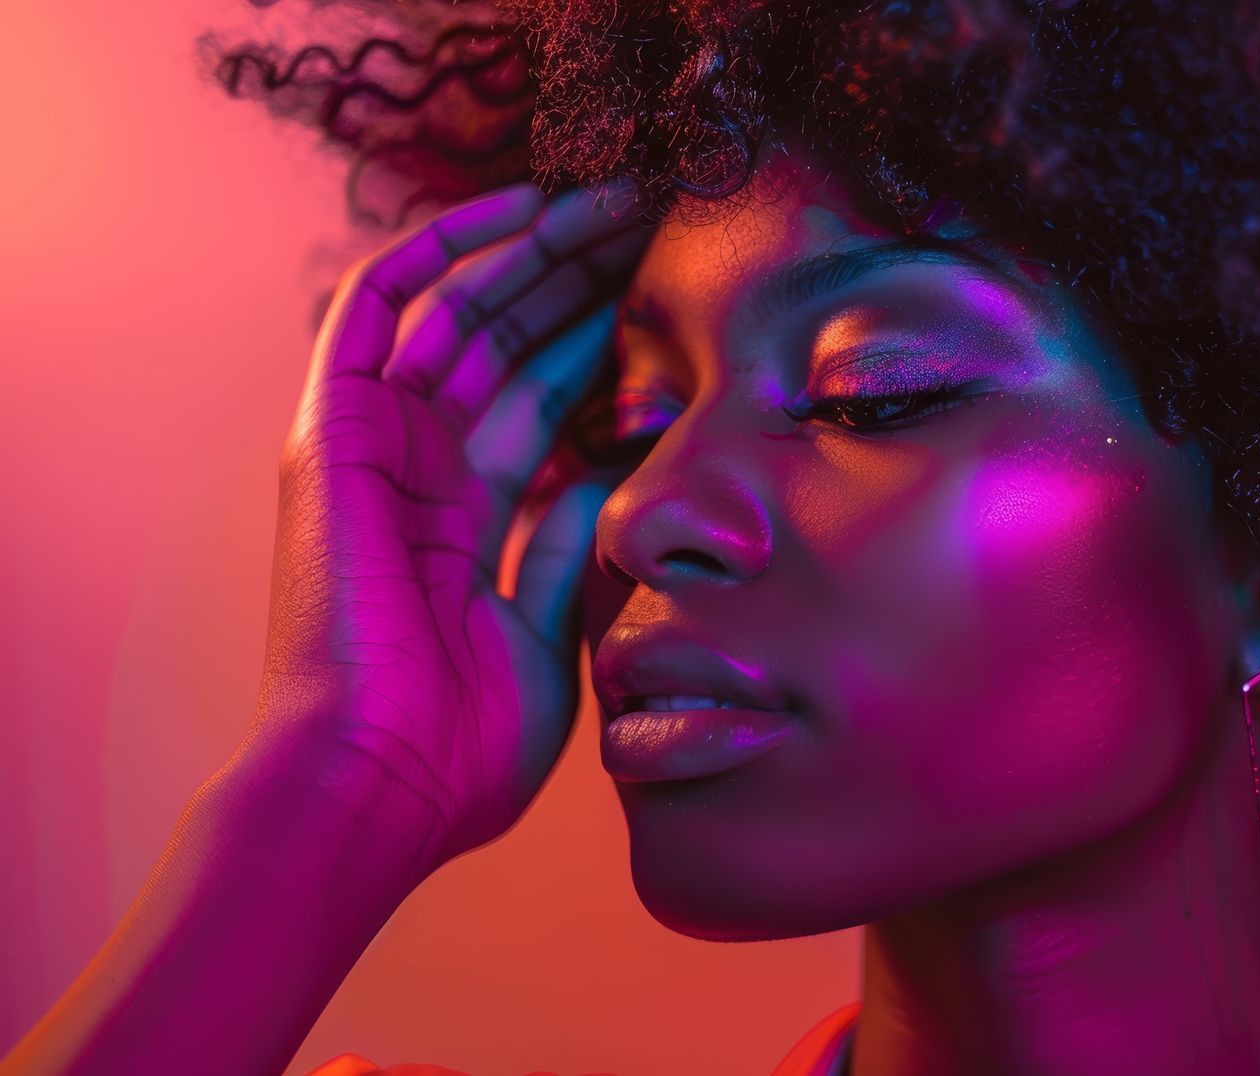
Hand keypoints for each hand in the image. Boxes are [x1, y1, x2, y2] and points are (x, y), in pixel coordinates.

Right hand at [238, 183, 648, 876]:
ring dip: (531, 247)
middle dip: (577, 273)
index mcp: (462, 518)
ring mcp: (373, 446)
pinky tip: (512, 206)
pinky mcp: (334, 432)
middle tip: (654, 217)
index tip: (671, 288)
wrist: (379, 785)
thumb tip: (611, 471)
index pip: (541, 395)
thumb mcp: (548, 636)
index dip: (601, 335)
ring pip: (456, 309)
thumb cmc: (459, 747)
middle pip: (504, 339)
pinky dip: (436, 250)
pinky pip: (375, 309)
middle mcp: (416, 468)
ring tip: (613, 198)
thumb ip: (569, 546)